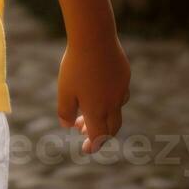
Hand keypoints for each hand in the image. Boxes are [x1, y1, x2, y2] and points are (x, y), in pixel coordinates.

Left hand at [57, 32, 130, 154]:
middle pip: (111, 127)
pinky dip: (110, 98)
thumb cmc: (76, 66)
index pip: (99, 137)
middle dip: (99, 133)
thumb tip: (68, 126)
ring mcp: (121, 89)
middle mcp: (113, 103)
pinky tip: (99, 89)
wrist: (94, 39)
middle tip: (83, 131)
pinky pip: (120, 93)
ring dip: (104, 115)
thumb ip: (65, 111)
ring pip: (116, 110)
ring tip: (87, 110)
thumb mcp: (64, 90)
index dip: (92, 146)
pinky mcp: (124, 75)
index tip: (85, 149)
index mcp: (97, 110)